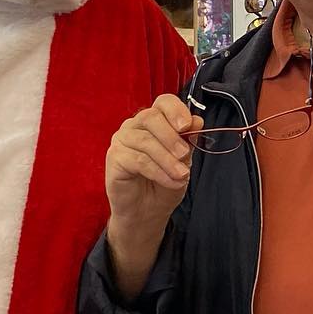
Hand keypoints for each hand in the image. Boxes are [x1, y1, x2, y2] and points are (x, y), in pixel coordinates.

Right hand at [105, 94, 200, 231]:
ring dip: (167, 159)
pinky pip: (137, 160)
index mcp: (154, 120)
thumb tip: (198, 120)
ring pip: (145, 141)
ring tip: (182, 175)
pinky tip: (170, 182)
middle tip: (184, 154)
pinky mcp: (114, 158)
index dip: (176, 110)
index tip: (188, 125)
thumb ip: (188, 141)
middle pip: (151, 117)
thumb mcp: (183, 161)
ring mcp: (122, 140)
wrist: (148, 211)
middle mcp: (135, 126)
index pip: (163, 102)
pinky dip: (158, 171)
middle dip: (171, 136)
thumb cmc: (165, 182)